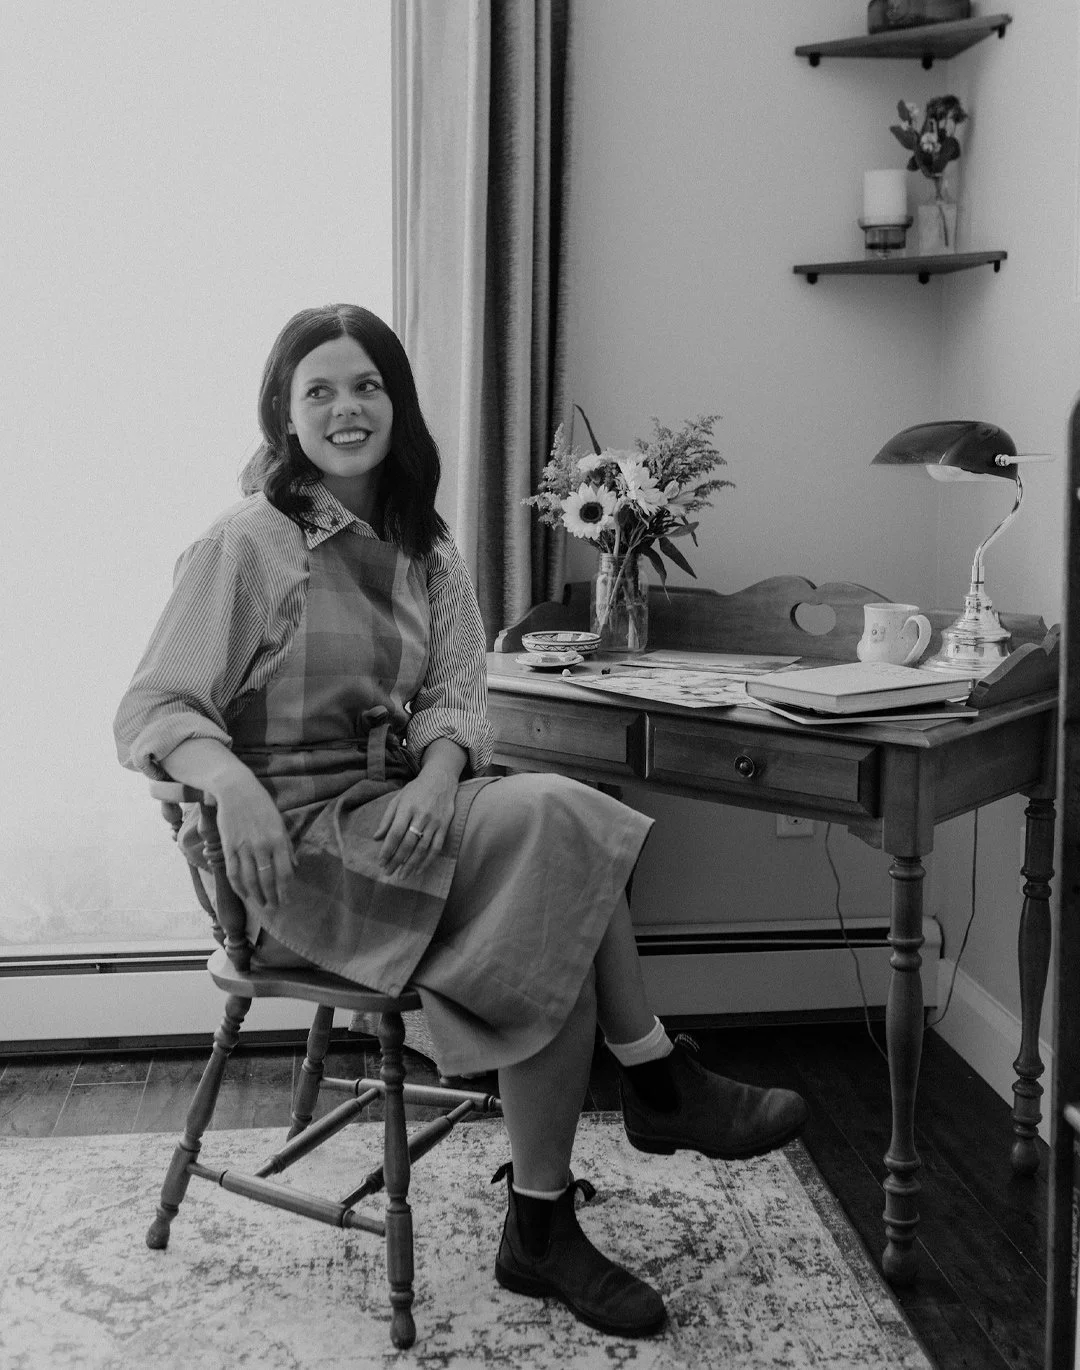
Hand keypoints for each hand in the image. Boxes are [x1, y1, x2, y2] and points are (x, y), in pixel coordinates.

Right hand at [212, 771, 296, 912]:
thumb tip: (295, 867)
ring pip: (250, 880)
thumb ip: (287, 846)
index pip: (285, 873)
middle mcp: (262, 846)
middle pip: (268, 880)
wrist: (236, 790)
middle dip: (272, 898)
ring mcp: (244, 847)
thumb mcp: (280, 822)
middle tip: (275, 909)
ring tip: (262, 906)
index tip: (287, 900)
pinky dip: (239, 887)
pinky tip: (245, 895)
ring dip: (257, 896)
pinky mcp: (228, 847)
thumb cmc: (262, 805)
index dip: (286, 890)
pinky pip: (233, 873)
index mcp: (278, 839)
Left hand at [374, 765, 457, 878]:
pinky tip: (419, 870)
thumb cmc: (416, 790)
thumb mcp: (398, 799)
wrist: (441, 779)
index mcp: (407, 808)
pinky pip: (436, 847)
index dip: (387, 850)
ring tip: (402, 876)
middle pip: (407, 843)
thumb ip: (387, 819)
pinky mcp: (444, 826)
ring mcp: (434, 822)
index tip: (381, 862)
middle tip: (388, 873)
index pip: (395, 833)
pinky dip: (428, 861)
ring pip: (422, 848)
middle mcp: (421, 815)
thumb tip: (376, 838)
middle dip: (397, 860)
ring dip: (411, 864)